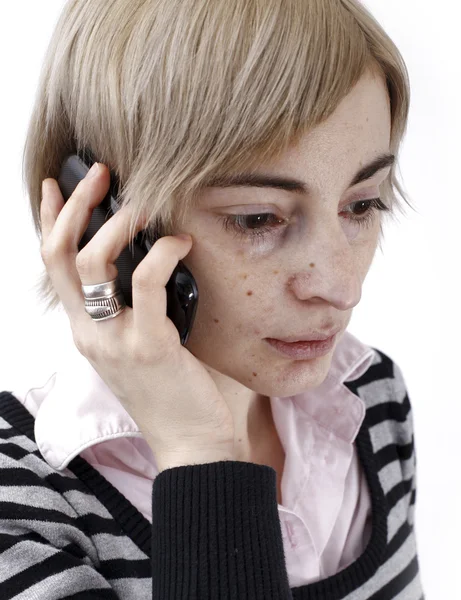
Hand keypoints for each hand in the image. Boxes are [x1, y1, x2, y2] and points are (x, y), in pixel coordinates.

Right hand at [39, 162, 235, 470]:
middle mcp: (89, 333)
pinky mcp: (149, 344)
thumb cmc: (173, 390)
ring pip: (93, 263)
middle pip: (60, 255)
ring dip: (116, 224)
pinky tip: (180, 243)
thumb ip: (136, 307)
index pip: (54, 267)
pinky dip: (163, 253)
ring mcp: (114, 340)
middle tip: (99, 172)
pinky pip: (146, 283)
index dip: (51, 221)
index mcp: (86, 331)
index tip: (56, 185)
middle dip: (75, 205)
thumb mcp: (142, 344)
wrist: (191, 442)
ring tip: (144, 206)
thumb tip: (153, 256)